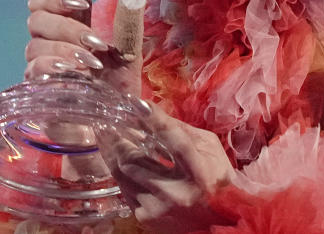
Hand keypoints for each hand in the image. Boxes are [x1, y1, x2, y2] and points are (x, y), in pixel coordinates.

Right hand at [24, 0, 140, 95]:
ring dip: (64, 49)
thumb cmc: (118, 83)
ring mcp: (39, 68)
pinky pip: (33, 71)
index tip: (83, 3)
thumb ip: (129, 21)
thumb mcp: (129, 50)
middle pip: (36, 21)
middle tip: (94, 42)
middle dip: (66, 27)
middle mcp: (46, 45)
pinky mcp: (36, 91)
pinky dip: (53, 67)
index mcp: (64, 30)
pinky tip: (74, 72)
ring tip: (91, 62)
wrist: (117, 122)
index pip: (42, 3)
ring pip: (34, 46)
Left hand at [101, 100, 232, 232]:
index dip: (154, 120)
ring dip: (112, 152)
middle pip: (136, 158)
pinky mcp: (147, 218)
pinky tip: (117, 158)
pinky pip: (125, 188)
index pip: (174, 140)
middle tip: (106, 121)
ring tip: (104, 135)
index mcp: (199, 172)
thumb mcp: (210, 149)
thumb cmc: (218, 178)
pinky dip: (121, 171)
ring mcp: (158, 207)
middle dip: (118, 137)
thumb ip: (182, 132)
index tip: (136, 103)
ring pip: (123, 173)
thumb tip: (152, 114)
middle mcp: (177, 192)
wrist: (219, 221)